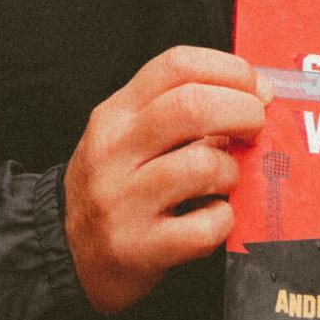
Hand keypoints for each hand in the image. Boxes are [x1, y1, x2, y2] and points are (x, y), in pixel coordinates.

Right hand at [63, 46, 272, 313]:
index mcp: (115, 114)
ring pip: (203, 165)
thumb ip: (175, 112)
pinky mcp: (138, 248)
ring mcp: (123, 201)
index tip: (256, 88)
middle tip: (255, 129)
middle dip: (244, 112)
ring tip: (224, 181)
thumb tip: (250, 96)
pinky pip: (204, 227)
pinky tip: (212, 217)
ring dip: (231, 172)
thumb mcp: (127, 136)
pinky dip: (223, 220)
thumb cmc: (114, 188)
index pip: (176, 65)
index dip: (230, 70)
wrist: (64, 253)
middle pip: (193, 107)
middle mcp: (114, 151)